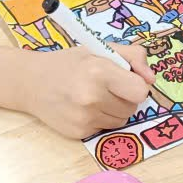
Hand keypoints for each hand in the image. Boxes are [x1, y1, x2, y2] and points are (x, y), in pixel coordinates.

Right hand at [22, 46, 154, 138]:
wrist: (31, 82)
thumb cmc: (69, 63)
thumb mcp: (100, 48)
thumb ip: (133, 56)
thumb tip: (151, 80)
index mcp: (99, 72)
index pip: (140, 91)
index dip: (137, 85)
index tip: (126, 79)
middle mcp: (91, 98)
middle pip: (132, 107)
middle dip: (125, 97)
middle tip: (107, 86)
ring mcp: (84, 118)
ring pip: (121, 120)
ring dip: (114, 109)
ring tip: (95, 96)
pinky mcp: (79, 133)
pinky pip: (105, 128)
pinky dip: (100, 119)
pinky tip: (84, 107)